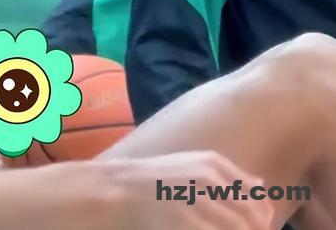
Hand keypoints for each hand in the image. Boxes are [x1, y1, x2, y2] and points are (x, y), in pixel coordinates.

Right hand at [112, 151, 273, 229]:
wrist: (122, 187)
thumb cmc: (158, 177)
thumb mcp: (192, 164)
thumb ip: (226, 173)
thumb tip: (261, 185)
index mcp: (213, 163)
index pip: (256, 195)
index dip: (264, 217)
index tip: (260, 228)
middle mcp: (209, 178)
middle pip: (252, 215)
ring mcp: (198, 199)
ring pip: (240, 228)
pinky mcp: (187, 221)